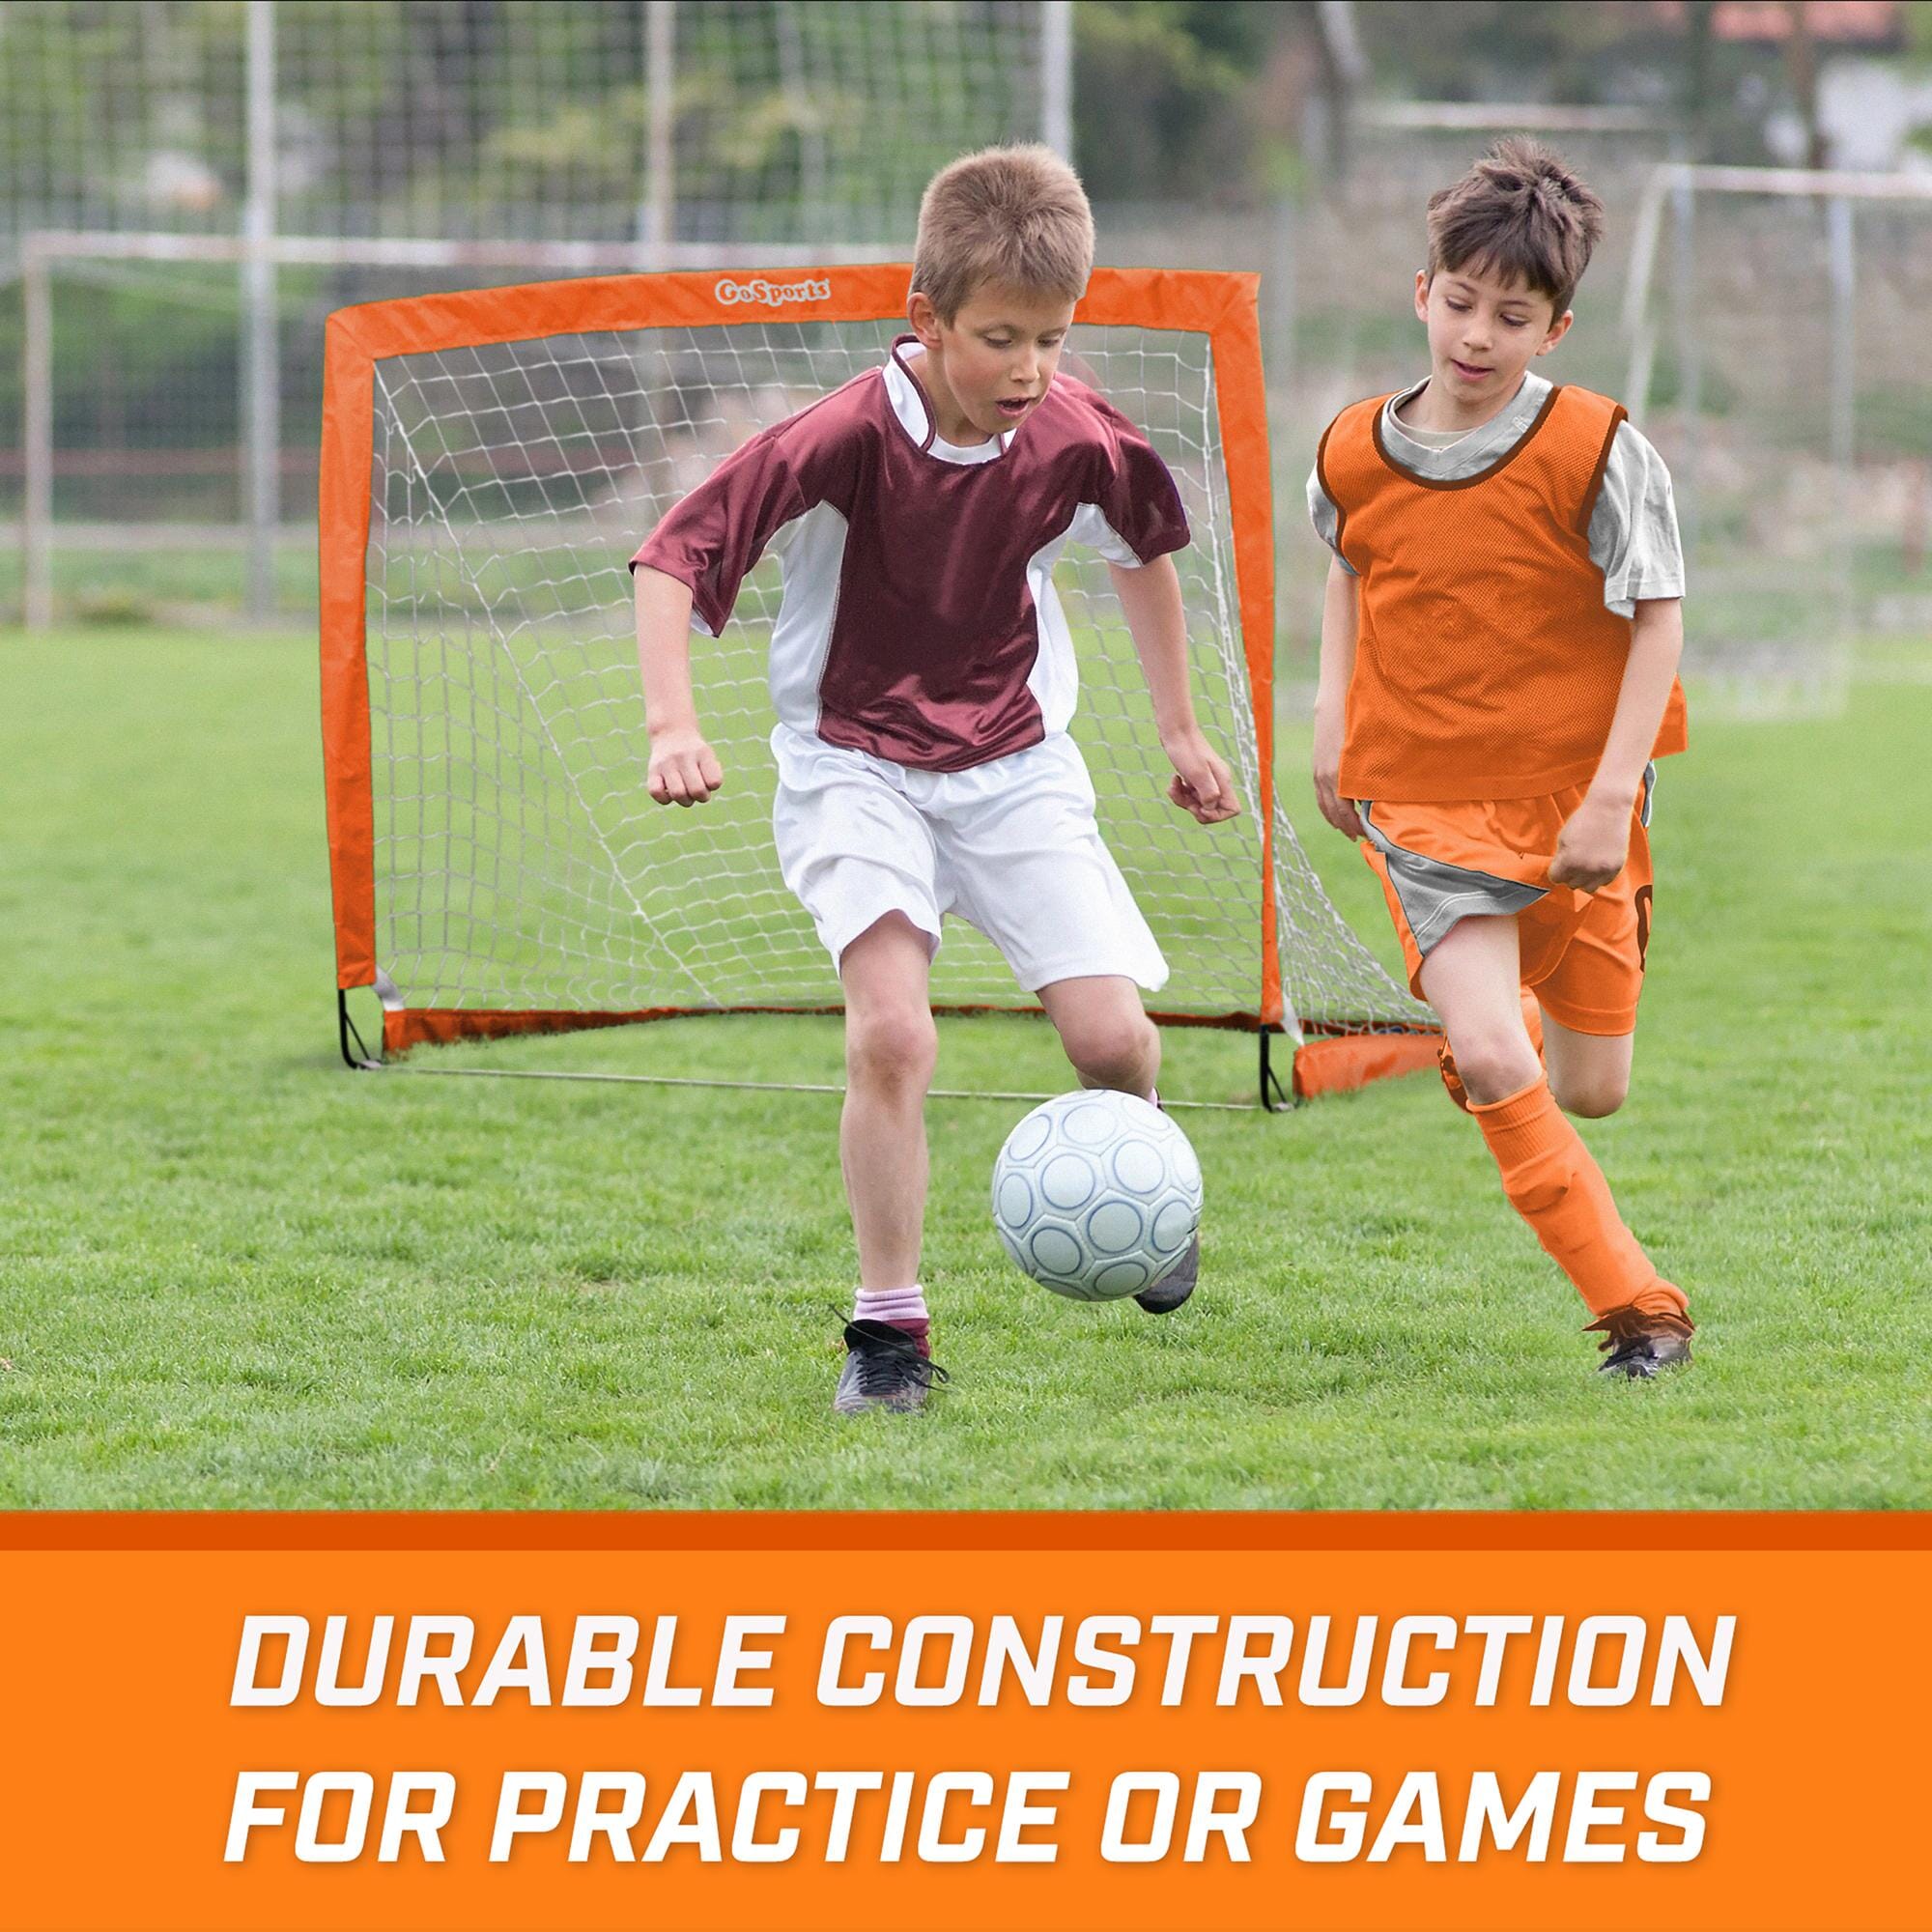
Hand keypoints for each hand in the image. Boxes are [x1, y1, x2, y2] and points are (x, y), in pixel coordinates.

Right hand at [647, 724, 723, 806]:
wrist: (671, 733)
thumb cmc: (695, 754)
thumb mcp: (709, 758)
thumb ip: (712, 778)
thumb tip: (700, 794)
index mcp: (702, 753)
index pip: (714, 782)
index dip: (712, 786)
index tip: (708, 779)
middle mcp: (684, 756)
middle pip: (697, 790)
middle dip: (701, 797)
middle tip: (698, 791)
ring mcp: (667, 763)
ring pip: (678, 794)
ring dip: (684, 800)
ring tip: (685, 793)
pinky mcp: (652, 770)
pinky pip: (656, 792)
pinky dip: (664, 799)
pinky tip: (669, 793)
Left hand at [1162, 727, 1240, 824]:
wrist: (1175, 730)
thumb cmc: (1186, 749)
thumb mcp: (1197, 773)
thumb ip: (1208, 793)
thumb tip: (1211, 808)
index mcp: (1223, 781)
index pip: (1232, 809)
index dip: (1216, 815)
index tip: (1200, 807)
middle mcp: (1217, 782)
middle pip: (1212, 810)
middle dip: (1195, 809)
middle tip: (1184, 798)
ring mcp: (1206, 780)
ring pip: (1198, 803)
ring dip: (1183, 800)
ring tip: (1174, 786)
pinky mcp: (1195, 777)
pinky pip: (1189, 795)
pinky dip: (1179, 792)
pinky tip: (1174, 780)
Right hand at [1311, 706, 1363, 838]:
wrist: (1334, 704)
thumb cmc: (1356, 725)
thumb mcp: (1367, 752)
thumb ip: (1370, 775)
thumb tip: (1380, 797)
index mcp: (1338, 777)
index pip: (1344, 813)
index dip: (1355, 826)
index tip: (1368, 834)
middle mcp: (1325, 778)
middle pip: (1333, 813)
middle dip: (1346, 827)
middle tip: (1360, 838)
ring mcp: (1318, 774)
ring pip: (1324, 806)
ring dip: (1335, 821)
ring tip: (1347, 830)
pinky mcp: (1316, 769)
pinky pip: (1320, 797)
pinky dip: (1327, 809)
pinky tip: (1335, 814)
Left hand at [1549, 791, 1629, 890]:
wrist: (1608, 809)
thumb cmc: (1583, 821)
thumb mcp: (1563, 838)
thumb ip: (1560, 859)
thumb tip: (1560, 875)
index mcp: (1569, 861)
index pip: (1555, 878)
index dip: (1556, 870)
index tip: (1560, 864)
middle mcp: (1586, 869)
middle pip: (1571, 884)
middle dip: (1570, 875)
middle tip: (1574, 862)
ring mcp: (1602, 870)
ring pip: (1588, 888)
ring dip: (1584, 880)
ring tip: (1585, 866)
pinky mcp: (1616, 868)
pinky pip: (1604, 882)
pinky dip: (1599, 877)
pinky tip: (1597, 864)